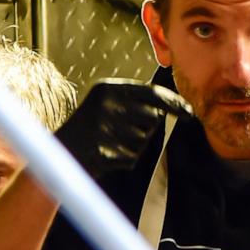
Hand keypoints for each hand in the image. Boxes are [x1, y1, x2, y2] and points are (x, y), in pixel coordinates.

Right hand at [55, 78, 191, 177]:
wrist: (60, 156)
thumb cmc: (93, 132)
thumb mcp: (110, 107)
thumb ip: (139, 104)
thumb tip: (177, 108)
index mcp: (108, 88)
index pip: (152, 93)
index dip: (174, 104)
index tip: (190, 114)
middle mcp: (105, 103)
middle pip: (152, 119)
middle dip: (144, 130)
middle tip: (119, 134)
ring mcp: (101, 126)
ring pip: (142, 140)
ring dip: (132, 147)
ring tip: (110, 145)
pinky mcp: (100, 149)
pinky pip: (130, 158)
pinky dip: (123, 161)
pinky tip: (106, 157)